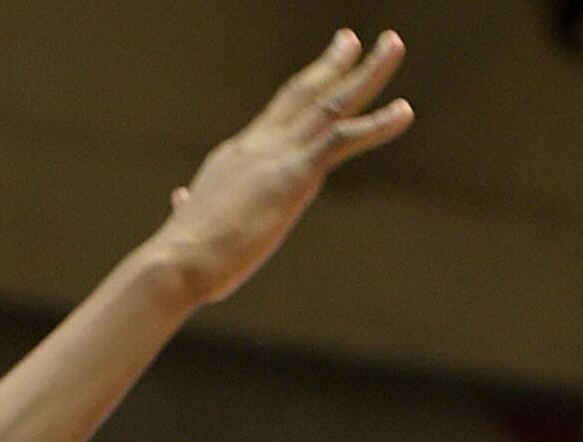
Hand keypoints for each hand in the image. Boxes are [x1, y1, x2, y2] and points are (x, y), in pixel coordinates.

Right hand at [148, 29, 414, 307]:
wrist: (177, 261)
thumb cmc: (182, 255)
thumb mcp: (189, 220)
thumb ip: (190, 204)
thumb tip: (180, 199)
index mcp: (236, 155)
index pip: (273, 117)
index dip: (297, 93)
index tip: (316, 74)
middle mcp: (258, 144)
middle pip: (301, 93)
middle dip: (330, 64)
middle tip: (350, 39)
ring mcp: (278, 155)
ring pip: (331, 102)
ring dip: (367, 73)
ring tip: (393, 45)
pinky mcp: (295, 175)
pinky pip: (344, 139)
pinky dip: (377, 124)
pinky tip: (405, 111)